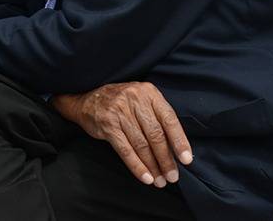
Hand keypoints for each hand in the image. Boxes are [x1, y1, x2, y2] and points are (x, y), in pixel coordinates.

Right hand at [52, 82, 192, 187]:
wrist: (86, 100)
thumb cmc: (120, 103)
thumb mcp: (141, 100)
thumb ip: (157, 116)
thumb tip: (176, 148)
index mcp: (148, 92)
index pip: (169, 119)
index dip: (180, 141)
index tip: (186, 160)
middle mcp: (135, 99)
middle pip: (156, 134)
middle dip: (166, 159)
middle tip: (172, 177)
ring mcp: (119, 111)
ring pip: (141, 144)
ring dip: (152, 166)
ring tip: (160, 181)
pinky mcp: (108, 124)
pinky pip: (125, 150)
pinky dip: (136, 166)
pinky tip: (145, 177)